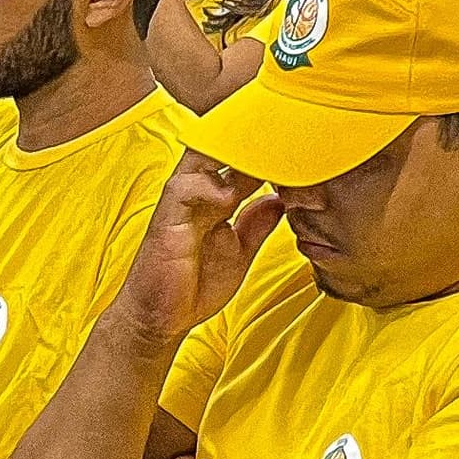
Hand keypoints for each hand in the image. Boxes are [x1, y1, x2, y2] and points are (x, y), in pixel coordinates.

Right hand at [119, 154, 281, 342]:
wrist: (161, 319)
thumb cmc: (194, 284)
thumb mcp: (239, 251)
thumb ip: (256, 224)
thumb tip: (279, 200)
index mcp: (214, 198)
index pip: (240, 160)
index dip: (267, 153)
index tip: (298, 152)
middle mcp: (197, 193)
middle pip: (220, 146)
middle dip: (250, 140)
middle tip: (282, 140)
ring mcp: (180, 204)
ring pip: (201, 157)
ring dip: (232, 157)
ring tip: (260, 162)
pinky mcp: (166, 220)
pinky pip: (184, 189)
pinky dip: (208, 188)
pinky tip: (229, 198)